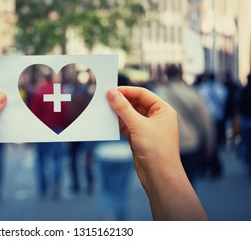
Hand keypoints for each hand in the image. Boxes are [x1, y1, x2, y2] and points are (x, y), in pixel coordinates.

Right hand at [107, 86, 207, 219]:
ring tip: (104, 109)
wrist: (160, 176)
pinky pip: (127, 126)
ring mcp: (147, 129)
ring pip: (130, 115)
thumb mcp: (138, 125)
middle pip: (136, 103)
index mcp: (163, 110)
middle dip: (121, 101)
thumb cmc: (156, 149)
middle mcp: (156, 118)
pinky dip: (118, 123)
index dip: (127, 91)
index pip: (143, 94)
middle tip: (105, 98)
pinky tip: (108, 121)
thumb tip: (111, 94)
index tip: (111, 90)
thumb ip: (123, 108)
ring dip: (118, 112)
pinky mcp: (139, 139)